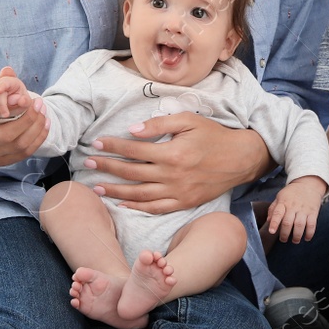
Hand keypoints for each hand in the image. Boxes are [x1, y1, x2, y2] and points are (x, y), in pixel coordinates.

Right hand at [0, 67, 48, 163]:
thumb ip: (1, 81)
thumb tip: (8, 70)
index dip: (9, 104)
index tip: (26, 97)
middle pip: (6, 134)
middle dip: (28, 118)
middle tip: (40, 103)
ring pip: (18, 145)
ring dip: (36, 128)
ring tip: (45, 112)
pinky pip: (24, 153)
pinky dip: (38, 138)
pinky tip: (44, 124)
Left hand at [86, 114, 267, 213]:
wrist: (240, 159)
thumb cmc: (213, 135)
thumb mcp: (189, 120)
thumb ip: (160, 124)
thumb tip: (133, 130)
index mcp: (172, 153)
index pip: (134, 149)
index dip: (113, 146)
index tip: (97, 143)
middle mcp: (172, 176)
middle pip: (131, 173)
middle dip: (107, 168)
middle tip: (88, 163)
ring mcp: (178, 192)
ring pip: (139, 195)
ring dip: (115, 191)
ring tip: (97, 187)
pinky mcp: (184, 203)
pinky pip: (156, 208)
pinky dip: (137, 207)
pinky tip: (122, 203)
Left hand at [266, 176, 327, 243]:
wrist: (308, 184)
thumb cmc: (291, 193)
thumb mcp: (280, 196)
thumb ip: (273, 209)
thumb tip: (268, 220)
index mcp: (284, 202)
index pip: (277, 213)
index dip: (274, 223)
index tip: (271, 231)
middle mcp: (293, 206)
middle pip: (288, 222)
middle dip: (284, 234)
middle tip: (283, 239)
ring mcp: (304, 210)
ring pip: (300, 225)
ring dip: (297, 236)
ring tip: (295, 240)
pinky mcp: (313, 212)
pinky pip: (312, 225)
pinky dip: (309, 233)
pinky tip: (306, 238)